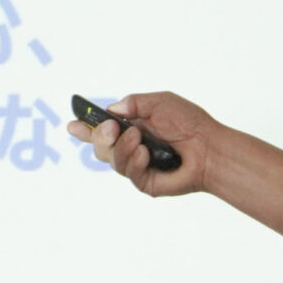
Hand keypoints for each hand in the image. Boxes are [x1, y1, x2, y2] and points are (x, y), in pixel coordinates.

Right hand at [65, 91, 216, 195]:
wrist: (210, 148)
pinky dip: (134, 161)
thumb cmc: (190, 123)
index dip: (84, 128)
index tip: (73, 124)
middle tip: (112, 129)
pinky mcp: (144, 181)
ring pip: (110, 160)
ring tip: (139, 140)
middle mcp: (130, 146)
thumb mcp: (161, 102)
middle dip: (98, 136)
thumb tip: (113, 110)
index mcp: (130, 126)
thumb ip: (135, 103)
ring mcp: (136, 165)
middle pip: (99, 146)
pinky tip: (145, 154)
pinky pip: (128, 172)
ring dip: (121, 148)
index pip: (101, 128)